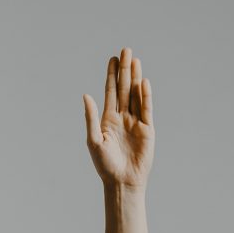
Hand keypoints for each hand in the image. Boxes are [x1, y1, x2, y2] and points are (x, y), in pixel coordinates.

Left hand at [83, 46, 154, 190]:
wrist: (122, 182)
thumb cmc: (105, 165)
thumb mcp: (94, 140)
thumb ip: (90, 118)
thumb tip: (86, 96)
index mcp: (108, 119)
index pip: (111, 92)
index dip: (112, 75)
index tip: (113, 59)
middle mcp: (122, 118)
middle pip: (124, 89)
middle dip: (125, 70)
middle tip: (126, 50)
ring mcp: (135, 123)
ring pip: (136, 95)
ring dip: (135, 78)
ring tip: (135, 60)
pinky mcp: (147, 130)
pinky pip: (146, 109)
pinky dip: (145, 96)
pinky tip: (143, 82)